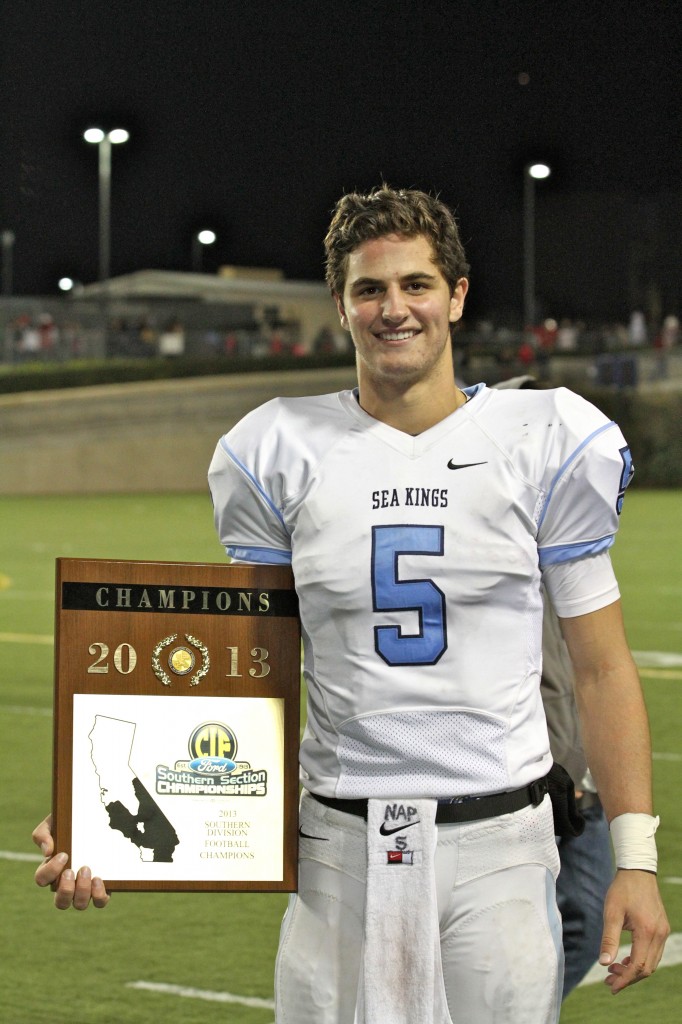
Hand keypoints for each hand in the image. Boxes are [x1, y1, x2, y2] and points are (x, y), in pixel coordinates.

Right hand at [32, 814, 109, 910]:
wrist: (94, 820)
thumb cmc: (69, 824)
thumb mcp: (53, 823)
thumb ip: (43, 834)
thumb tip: (47, 851)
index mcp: (51, 870)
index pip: (42, 880)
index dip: (50, 871)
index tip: (64, 855)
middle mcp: (66, 884)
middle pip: (60, 902)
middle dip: (66, 889)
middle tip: (72, 870)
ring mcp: (84, 888)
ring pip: (79, 904)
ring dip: (82, 891)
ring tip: (87, 869)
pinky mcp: (102, 887)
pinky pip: (100, 901)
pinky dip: (99, 895)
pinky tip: (99, 879)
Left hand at [599, 869, 669, 992]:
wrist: (637, 871)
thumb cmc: (622, 890)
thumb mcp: (611, 913)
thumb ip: (609, 939)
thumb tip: (603, 963)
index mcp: (647, 931)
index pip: (638, 966)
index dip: (624, 979)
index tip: (610, 986)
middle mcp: (659, 934)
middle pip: (646, 968)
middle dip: (628, 978)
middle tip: (609, 981)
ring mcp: (663, 932)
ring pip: (652, 962)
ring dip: (634, 970)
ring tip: (614, 970)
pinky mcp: (662, 928)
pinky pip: (654, 952)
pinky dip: (641, 960)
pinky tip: (626, 959)